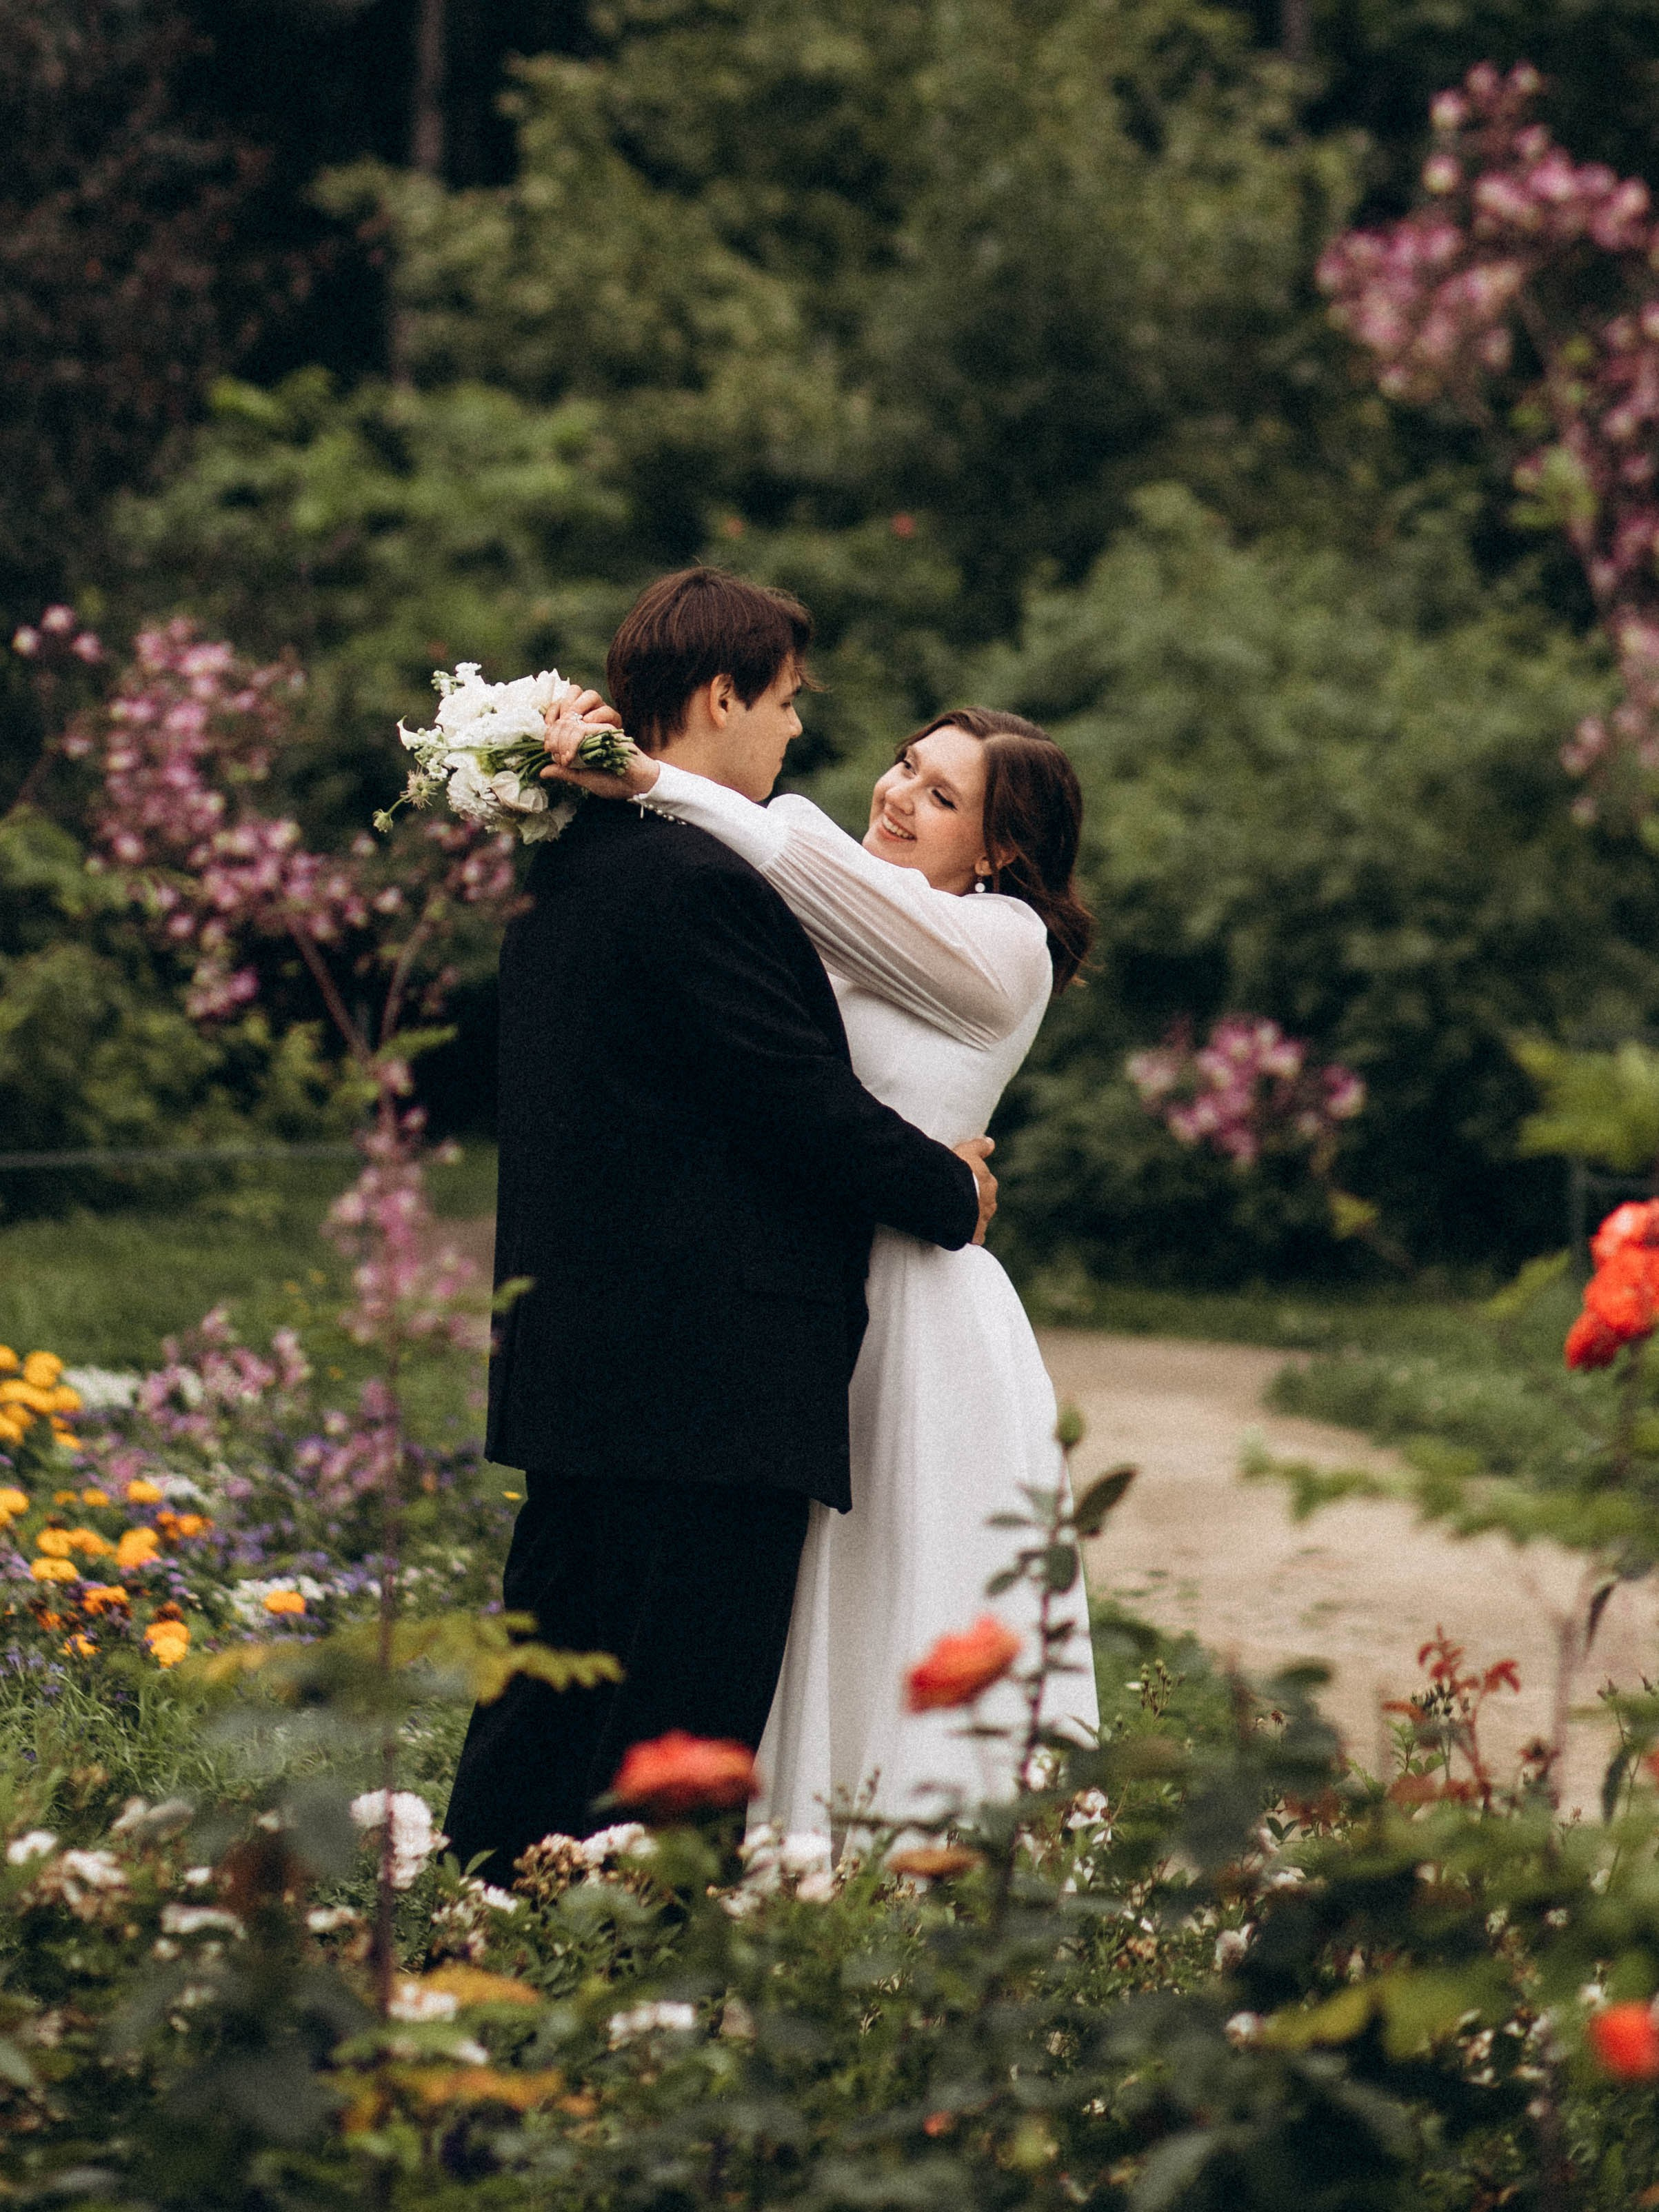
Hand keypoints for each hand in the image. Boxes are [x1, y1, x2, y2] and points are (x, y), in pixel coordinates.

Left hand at [541, 689, 657, 798]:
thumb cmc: (613, 781)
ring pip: (570, 722)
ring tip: (565, 760)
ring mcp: (597, 728)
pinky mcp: (606, 730)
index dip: (550, 735)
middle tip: (556, 756)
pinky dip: (572, 742)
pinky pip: (582, 729)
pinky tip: (572, 757)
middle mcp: (589, 729)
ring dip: (562, 741)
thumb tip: (542, 771)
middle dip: (553, 737)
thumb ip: (564, 772)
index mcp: (583, 738)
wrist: (636, 784)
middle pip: (562, 720)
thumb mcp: (582, 778)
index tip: (549, 752)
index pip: (560, 725)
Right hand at [954, 1136, 995, 1244]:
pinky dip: (971, 1236)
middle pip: (985, 1202)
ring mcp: (983, 1219)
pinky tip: (962, 1234)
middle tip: (959, 1199)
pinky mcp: (975, 1234)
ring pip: (981, 1219)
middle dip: (976, 1201)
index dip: (975, 1183)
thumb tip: (990, 1142)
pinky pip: (976, 1236)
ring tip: (957, 1216)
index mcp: (988, 1182)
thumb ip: (978, 1147)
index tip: (966, 1182)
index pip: (986, 1183)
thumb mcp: (966, 1152)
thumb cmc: (955, 1171)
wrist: (948, 1196)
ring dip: (973, 1218)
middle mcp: (989, 1201)